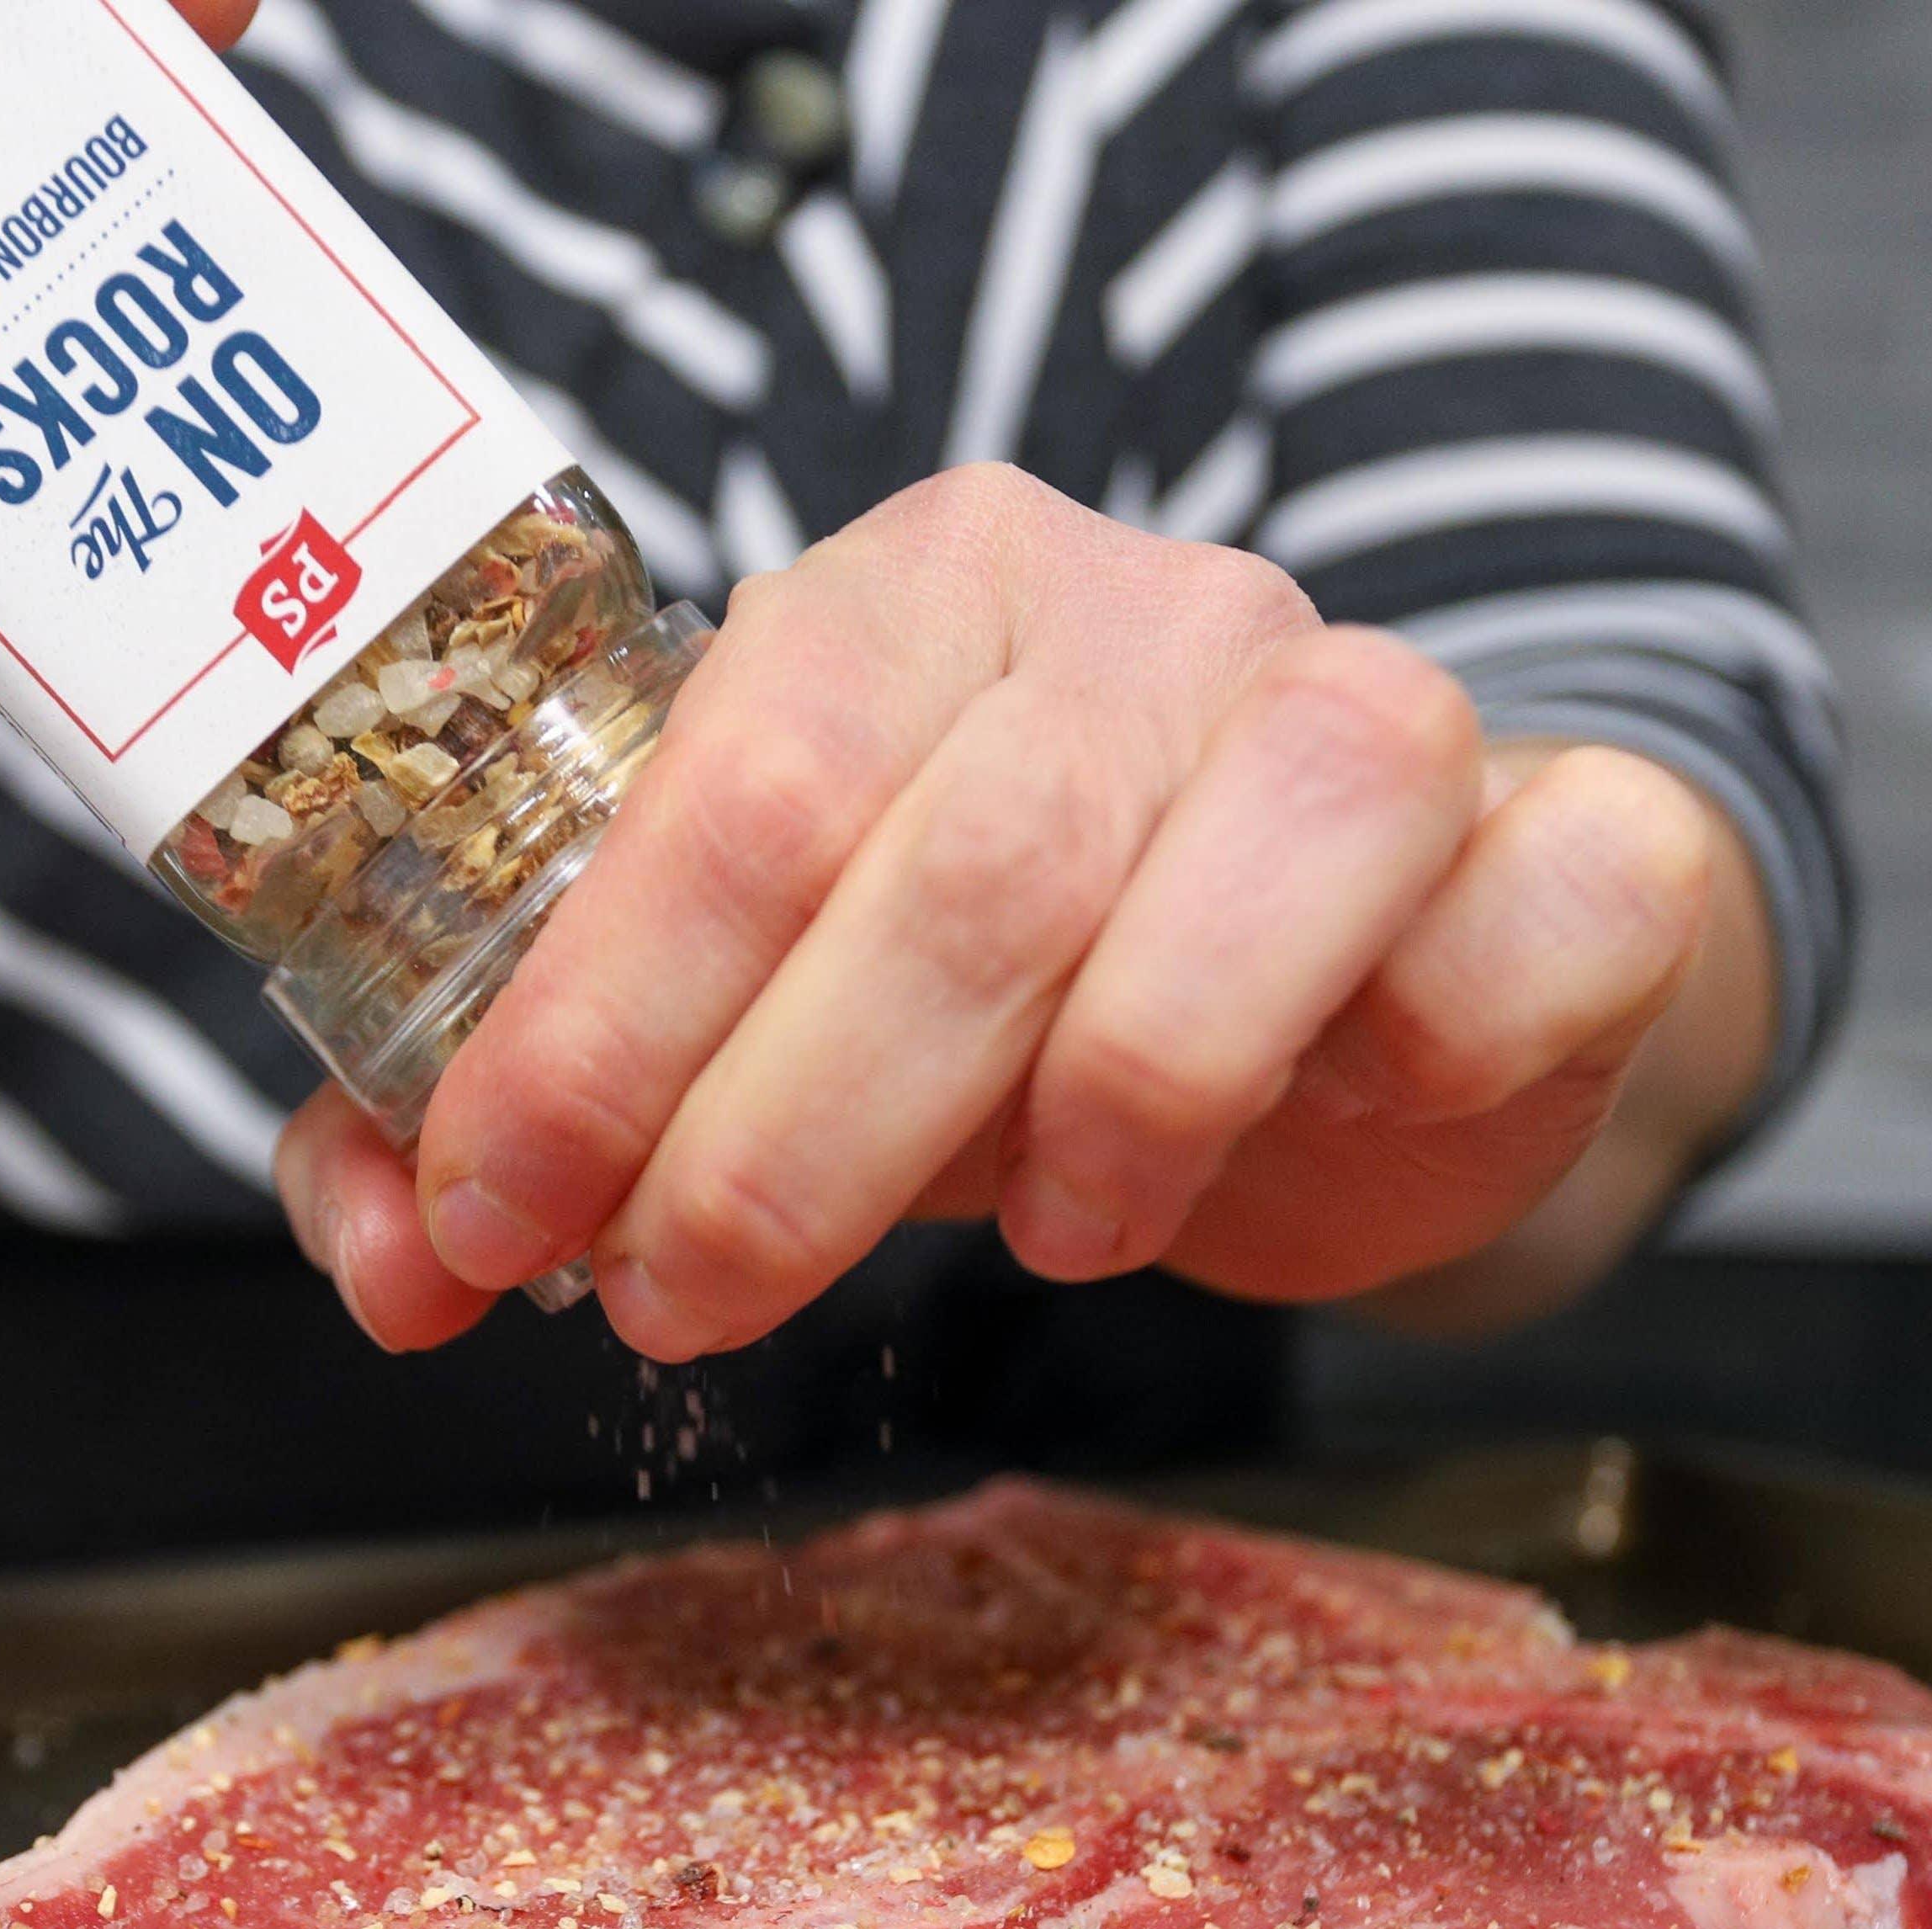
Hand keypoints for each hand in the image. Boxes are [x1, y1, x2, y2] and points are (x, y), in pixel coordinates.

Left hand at [276, 465, 1762, 1356]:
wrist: (1342, 999)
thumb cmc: (1004, 1012)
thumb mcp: (748, 1044)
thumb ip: (547, 1115)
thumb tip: (394, 1257)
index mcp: (905, 604)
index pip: (731, 788)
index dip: (593, 1025)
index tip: (501, 1217)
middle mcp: (1137, 616)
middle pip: (955, 865)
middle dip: (780, 1132)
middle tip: (683, 1296)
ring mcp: (1363, 705)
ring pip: (1223, 883)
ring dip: (1088, 1112)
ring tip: (1028, 1242)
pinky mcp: (1559, 839)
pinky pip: (1508, 927)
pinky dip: (1397, 1060)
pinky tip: (1308, 1126)